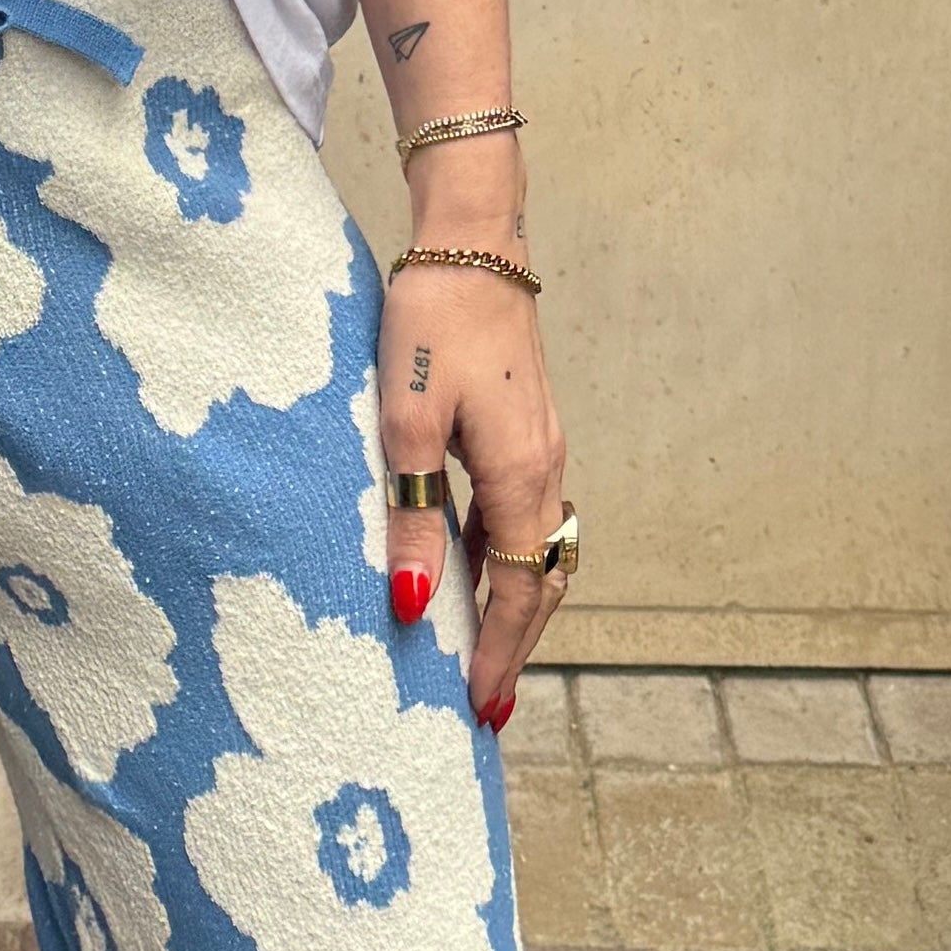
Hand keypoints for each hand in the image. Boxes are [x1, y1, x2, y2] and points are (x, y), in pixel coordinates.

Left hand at [377, 262, 569, 732]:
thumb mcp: (405, 423)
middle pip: (541, 579)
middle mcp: (545, 468)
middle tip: (487, 702)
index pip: (517, 589)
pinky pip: (526, 515)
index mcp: (521, 475)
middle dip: (516, 644)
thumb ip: (411, 514)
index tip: (481, 706)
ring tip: (483, 653)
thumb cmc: (430, 324)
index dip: (499, 652)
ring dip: (516, 604)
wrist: (472, 244)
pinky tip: (472, 571)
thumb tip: (413, 603)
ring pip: (539, 548)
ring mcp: (541, 448)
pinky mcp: (527, 430)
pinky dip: (508, 558)